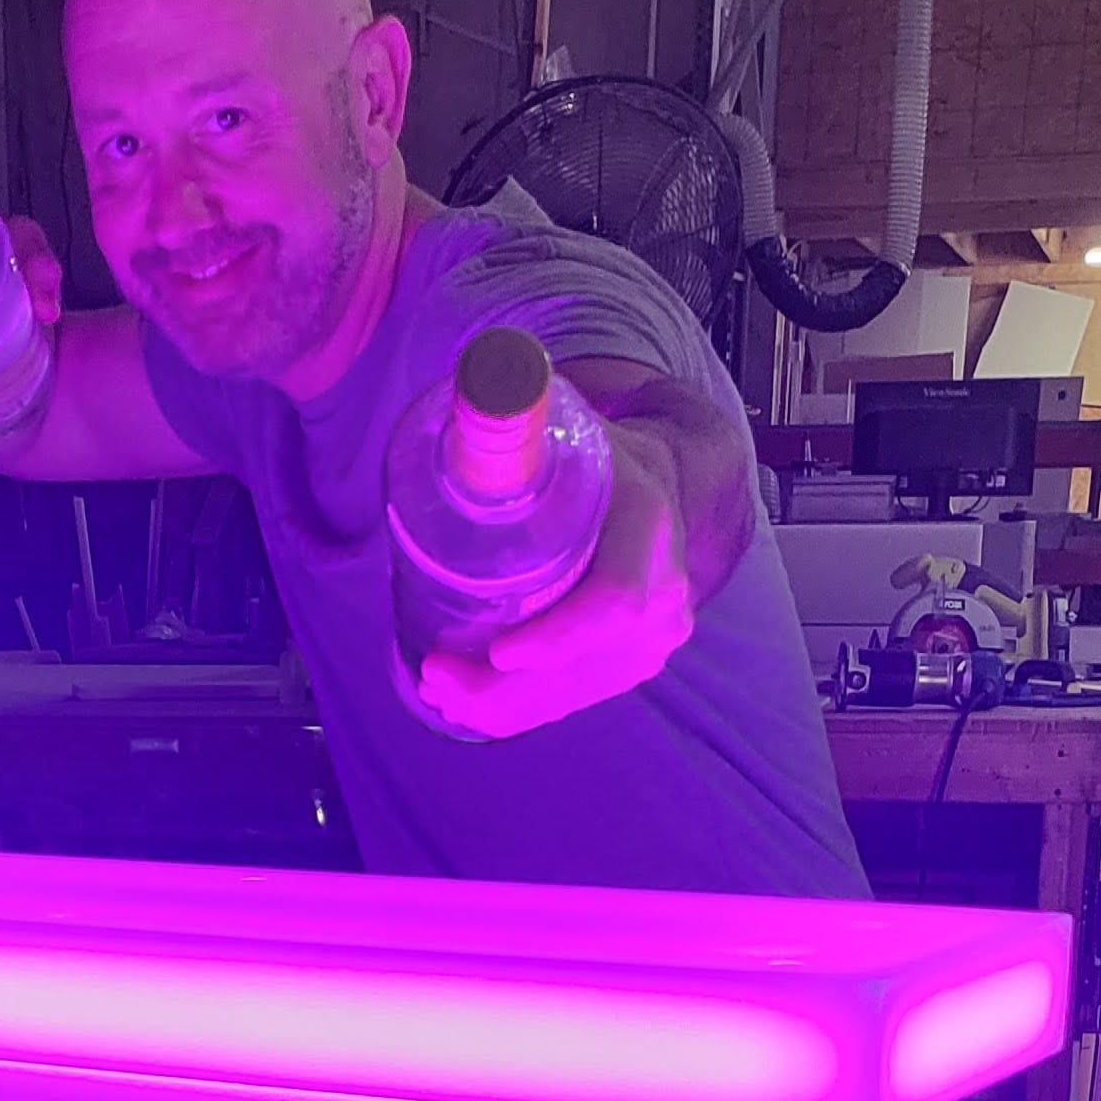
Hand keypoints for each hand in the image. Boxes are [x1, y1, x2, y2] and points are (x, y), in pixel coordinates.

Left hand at [411, 423, 699, 739]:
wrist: (655, 487)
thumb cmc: (594, 455)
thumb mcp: (564, 426)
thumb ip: (523, 417)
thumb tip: (478, 390)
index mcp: (646, 527)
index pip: (614, 601)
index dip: (558, 637)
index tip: (497, 651)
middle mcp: (665, 591)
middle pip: (584, 664)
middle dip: (504, 686)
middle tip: (435, 678)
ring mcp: (656, 636)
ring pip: (575, 693)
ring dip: (502, 707)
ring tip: (440, 692)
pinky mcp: (635, 663)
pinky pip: (576, 699)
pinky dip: (520, 710)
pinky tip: (470, 706)